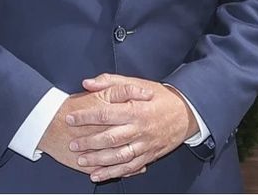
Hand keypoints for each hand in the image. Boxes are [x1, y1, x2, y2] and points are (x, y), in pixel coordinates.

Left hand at [38, 83, 154, 173]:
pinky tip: (98, 174)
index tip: (70, 118)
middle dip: (89, 142)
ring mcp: (145, 144)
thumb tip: (87, 83)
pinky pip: (129, 167)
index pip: (106, 114)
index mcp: (136, 109)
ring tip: (81, 160)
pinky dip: (113, 172)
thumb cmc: (160, 97)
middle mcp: (140, 128)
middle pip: (110, 138)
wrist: (187, 112)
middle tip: (73, 143)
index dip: (86, 117)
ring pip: (119, 156)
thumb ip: (111, 82)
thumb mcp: (138, 83)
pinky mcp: (150, 155)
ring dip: (98, 160)